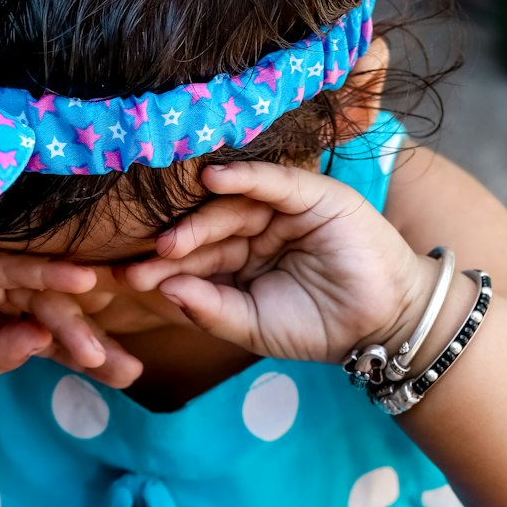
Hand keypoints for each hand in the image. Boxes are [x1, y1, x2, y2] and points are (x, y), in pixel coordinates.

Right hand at [0, 220, 144, 385]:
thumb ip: (1, 356)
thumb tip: (38, 346)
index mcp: (20, 321)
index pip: (64, 341)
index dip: (95, 357)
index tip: (128, 375)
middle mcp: (20, 294)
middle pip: (68, 316)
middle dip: (99, 344)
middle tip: (129, 370)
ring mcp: (3, 271)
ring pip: (49, 295)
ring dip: (76, 321)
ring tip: (100, 352)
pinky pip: (22, 263)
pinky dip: (52, 272)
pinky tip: (83, 281)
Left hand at [120, 161, 428, 363]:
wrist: (379, 328)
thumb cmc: (316, 328)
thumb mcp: (250, 326)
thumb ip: (208, 309)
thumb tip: (164, 289)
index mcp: (241, 261)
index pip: (196, 259)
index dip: (162, 268)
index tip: (128, 280)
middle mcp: (258, 230)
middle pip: (207, 231)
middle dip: (173, 248)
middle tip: (140, 264)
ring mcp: (284, 210)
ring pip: (232, 207)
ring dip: (198, 221)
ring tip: (169, 240)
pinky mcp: (313, 195)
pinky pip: (272, 181)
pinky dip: (243, 177)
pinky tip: (210, 181)